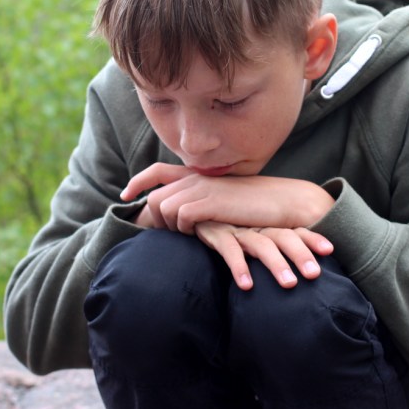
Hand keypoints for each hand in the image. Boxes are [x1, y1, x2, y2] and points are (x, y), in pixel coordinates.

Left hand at [121, 163, 334, 233]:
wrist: (282, 202)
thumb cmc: (255, 207)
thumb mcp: (224, 201)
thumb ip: (202, 203)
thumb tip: (182, 218)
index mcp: (197, 175)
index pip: (157, 171)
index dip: (138, 182)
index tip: (126, 196)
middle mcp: (196, 177)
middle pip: (154, 198)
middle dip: (153, 220)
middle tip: (168, 235)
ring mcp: (203, 188)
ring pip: (163, 208)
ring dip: (169, 227)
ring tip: (187, 237)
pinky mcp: (211, 201)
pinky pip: (180, 216)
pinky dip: (183, 229)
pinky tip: (197, 235)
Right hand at [195, 221, 333, 289]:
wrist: (191, 206)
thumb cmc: (225, 226)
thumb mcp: (250, 234)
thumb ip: (269, 246)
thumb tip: (295, 270)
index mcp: (267, 224)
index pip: (294, 230)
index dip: (312, 238)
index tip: (330, 250)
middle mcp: (256, 225)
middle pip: (284, 237)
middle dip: (301, 254)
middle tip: (315, 274)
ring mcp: (237, 229)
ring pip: (262, 245)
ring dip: (277, 264)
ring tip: (290, 284)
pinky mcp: (217, 234)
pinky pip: (229, 251)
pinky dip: (239, 267)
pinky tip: (247, 286)